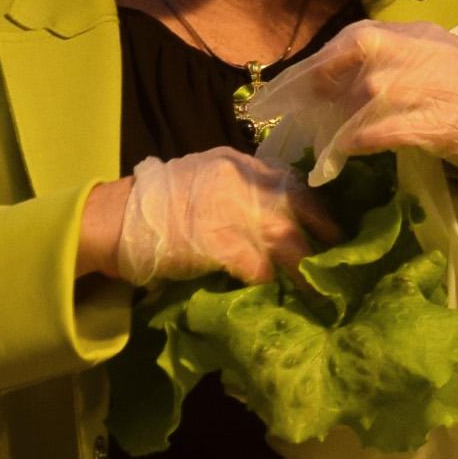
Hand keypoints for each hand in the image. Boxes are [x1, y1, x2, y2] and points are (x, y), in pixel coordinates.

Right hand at [84, 145, 338, 284]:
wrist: (118, 217)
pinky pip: (260, 268)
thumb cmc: (156, 201)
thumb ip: (238, 185)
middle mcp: (244, 182)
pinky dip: (270, 282)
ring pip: (288, 241)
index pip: (293, 180)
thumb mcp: (204, 174)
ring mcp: (234, 213)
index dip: (316, 206)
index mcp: (239, 164)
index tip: (332, 226)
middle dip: (326, 234)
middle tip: (339, 259)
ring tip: (320, 291)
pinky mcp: (222, 245)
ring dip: (306, 270)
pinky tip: (274, 294)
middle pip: (300, 207)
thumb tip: (271, 211)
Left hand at [243, 20, 457, 183]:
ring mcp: (413, 86)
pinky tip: (342, 158)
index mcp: (395, 33)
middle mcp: (399, 52)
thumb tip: (330, 74)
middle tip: (286, 125)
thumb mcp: (422, 47)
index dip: (302, 74)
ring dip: (328, 130)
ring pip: (352, 106)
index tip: (275, 97)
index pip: (336, 48)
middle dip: (306, 101)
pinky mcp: (426, 122)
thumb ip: (379, 54)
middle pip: (336, 73)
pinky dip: (352, 147)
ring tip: (318, 148)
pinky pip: (375, 135)